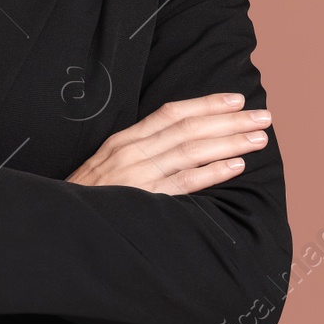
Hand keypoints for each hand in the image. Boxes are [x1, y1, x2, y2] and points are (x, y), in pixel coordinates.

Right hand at [65, 92, 270, 194]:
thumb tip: (177, 143)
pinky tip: (236, 166)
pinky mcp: (145, 199)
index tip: (236, 99)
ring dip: (229, 142)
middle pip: (189, 128)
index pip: (171, 113)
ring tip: (258, 138)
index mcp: (124, 140)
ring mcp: (139, 175)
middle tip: (263, 116)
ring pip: (192, 150)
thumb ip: (139, 152)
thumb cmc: (88, 197)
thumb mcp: (107, 164)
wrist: (61, 223)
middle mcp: (133, 151)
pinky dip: (212, 172)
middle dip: (229, 120)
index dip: (206, 103)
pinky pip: (185, 182)